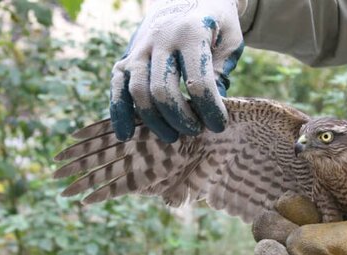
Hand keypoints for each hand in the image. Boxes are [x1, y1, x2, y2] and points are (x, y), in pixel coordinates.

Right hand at [110, 0, 244, 141]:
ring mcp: (140, 47)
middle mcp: (161, 38)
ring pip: (139, 91)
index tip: (219, 126)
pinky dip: (118, 112)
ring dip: (155, 121)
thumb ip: (220, 74)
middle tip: (195, 131)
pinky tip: (126, 134)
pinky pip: (117, 86)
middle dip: (180, 118)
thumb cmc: (216, 26)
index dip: (210, 110)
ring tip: (173, 136)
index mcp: (192, 33)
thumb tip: (210, 112)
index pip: (198, 82)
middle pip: (163, 90)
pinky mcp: (127, 56)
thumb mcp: (229, 43)